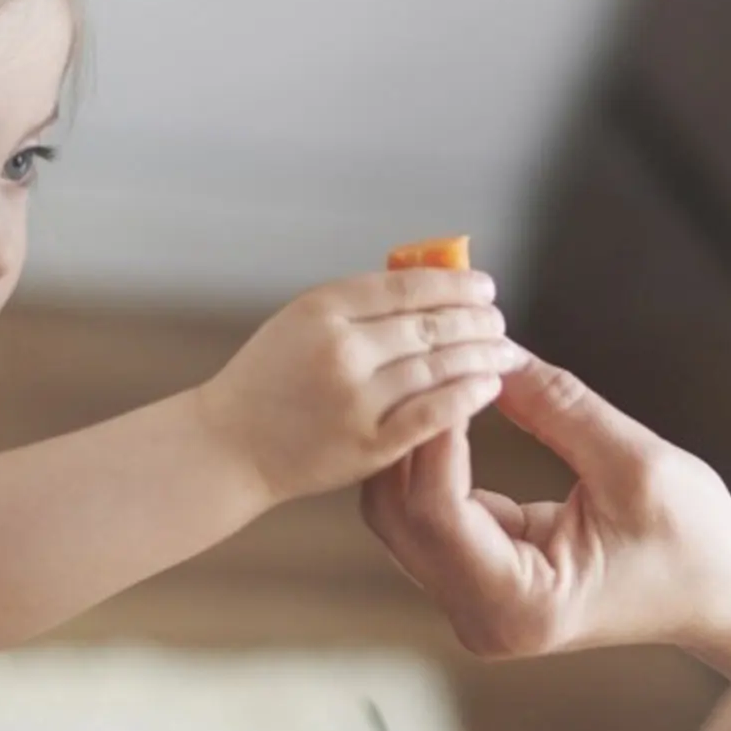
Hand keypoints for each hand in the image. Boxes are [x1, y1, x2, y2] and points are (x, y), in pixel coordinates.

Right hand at [204, 267, 522, 504]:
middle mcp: (341, 350)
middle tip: (499, 322)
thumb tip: (429, 287)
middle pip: (430, 325)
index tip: (484, 286)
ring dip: (482, 357)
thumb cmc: (264, 381)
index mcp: (321, 310)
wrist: (228, 445)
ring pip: (439, 368)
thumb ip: (356, 306)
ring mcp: (356, 399)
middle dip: (477, 321)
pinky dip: (467, 398)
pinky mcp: (368, 444)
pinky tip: (487, 388)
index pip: (407, 287)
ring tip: (503, 353)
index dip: (455, 284)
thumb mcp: (297, 322)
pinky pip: (433, 415)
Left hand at [359, 349, 730, 656]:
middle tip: (431, 364)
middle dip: (410, 433)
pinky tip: (440, 410)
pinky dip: (425, 459)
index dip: (434, 432)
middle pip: (397, 512)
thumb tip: (494, 352)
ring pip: (396, 510)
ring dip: (409, 442)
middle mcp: (478, 614)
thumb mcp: (637, 464)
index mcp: (519, 605)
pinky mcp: (467, 575)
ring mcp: (465, 598)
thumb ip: (558, 408)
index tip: (450, 369)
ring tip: (432, 381)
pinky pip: (420, 510)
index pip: (435, 510)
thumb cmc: (696, 546)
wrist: (719, 594)